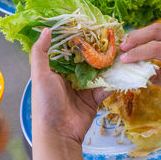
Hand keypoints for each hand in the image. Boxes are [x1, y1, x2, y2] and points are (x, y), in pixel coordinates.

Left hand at [30, 28, 110, 159]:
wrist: (58, 133)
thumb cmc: (45, 103)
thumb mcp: (39, 75)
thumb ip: (40, 53)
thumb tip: (45, 30)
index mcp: (56, 71)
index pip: (68, 51)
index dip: (77, 40)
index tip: (87, 26)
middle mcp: (70, 78)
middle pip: (85, 60)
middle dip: (95, 50)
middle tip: (108, 36)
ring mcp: (84, 88)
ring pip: (97, 71)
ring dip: (106, 62)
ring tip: (117, 49)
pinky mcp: (95, 99)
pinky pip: (105, 87)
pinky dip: (113, 80)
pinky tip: (120, 69)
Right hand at [120, 23, 160, 104]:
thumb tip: (139, 72)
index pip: (158, 48)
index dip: (138, 53)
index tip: (124, 59)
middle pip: (158, 30)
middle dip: (137, 37)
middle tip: (122, 46)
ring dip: (143, 33)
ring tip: (128, 42)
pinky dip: (154, 32)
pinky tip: (143, 39)